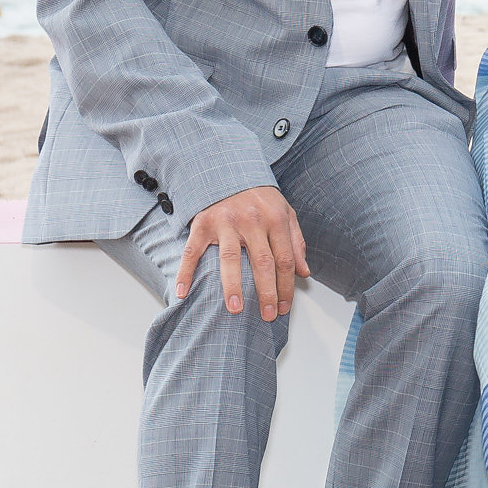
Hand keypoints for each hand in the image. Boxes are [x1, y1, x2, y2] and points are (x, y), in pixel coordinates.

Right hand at [176, 184, 310, 320]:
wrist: (229, 172)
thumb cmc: (261, 198)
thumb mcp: (286, 214)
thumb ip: (296, 243)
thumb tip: (304, 273)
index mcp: (275, 220)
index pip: (284, 260)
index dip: (286, 286)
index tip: (283, 307)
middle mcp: (251, 221)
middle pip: (262, 262)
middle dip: (266, 292)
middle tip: (266, 316)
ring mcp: (225, 223)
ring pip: (230, 259)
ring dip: (233, 286)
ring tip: (235, 309)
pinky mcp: (202, 224)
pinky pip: (192, 251)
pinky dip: (185, 271)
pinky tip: (183, 291)